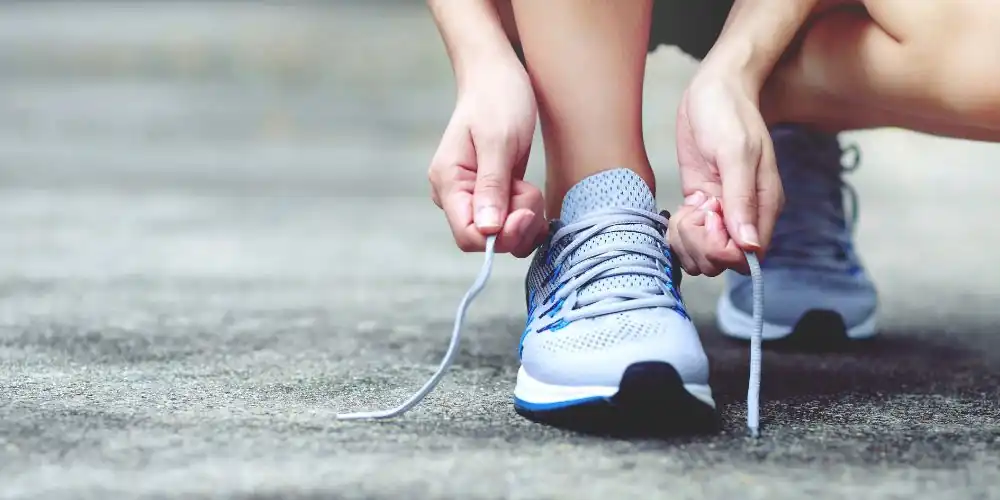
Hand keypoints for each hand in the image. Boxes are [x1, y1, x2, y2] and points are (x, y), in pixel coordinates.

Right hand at [428, 59, 544, 256]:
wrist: (497, 77)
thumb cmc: (497, 99)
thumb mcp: (499, 141)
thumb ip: (492, 186)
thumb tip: (488, 230)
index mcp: (448, 182)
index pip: (468, 236)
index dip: (500, 236)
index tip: (524, 212)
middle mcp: (455, 195)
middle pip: (487, 240)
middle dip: (517, 225)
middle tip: (530, 191)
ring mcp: (472, 197)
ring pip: (502, 236)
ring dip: (524, 219)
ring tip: (529, 186)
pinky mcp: (489, 196)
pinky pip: (508, 224)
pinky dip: (525, 215)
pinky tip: (529, 193)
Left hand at [671, 70, 783, 275]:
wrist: (714, 90)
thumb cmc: (729, 114)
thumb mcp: (735, 152)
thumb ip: (741, 198)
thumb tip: (749, 245)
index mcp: (764, 206)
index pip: (747, 256)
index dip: (721, 249)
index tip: (708, 218)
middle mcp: (745, 215)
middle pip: (722, 261)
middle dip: (699, 245)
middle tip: (694, 210)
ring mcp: (721, 213)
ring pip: (703, 254)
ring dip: (686, 240)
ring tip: (686, 209)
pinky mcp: (702, 206)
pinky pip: (690, 238)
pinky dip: (679, 232)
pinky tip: (680, 209)